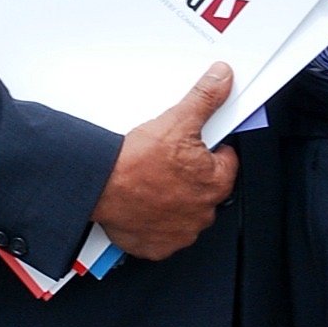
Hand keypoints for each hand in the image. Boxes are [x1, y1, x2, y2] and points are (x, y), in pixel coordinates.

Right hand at [94, 63, 238, 262]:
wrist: (100, 187)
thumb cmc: (135, 163)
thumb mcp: (177, 121)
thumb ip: (206, 99)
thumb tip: (222, 80)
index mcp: (215, 183)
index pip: (227, 161)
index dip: (210, 149)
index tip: (195, 145)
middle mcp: (202, 212)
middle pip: (205, 188)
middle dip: (190, 175)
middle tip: (168, 162)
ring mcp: (180, 232)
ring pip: (185, 211)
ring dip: (174, 199)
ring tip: (154, 180)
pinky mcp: (158, 246)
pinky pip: (162, 233)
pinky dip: (155, 220)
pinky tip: (144, 203)